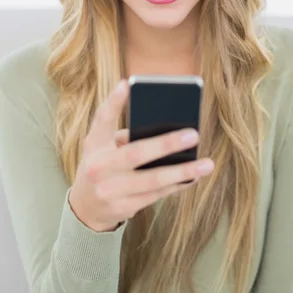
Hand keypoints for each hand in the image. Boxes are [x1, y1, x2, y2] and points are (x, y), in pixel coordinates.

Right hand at [68, 80, 214, 231]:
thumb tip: (145, 110)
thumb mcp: (98, 144)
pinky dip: (177, 185)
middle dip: (166, 144)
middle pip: (135, 154)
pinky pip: (156, 195)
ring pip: (152, 180)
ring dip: (182, 172)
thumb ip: (115, 127)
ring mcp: (111, 191)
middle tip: (193, 134)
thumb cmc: (100, 165)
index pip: (102, 120)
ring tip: (206, 164)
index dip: (114, 102)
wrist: (85, 207)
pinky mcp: (124, 208)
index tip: (127, 84)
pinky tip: (194, 177)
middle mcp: (99, 168)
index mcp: (94, 146)